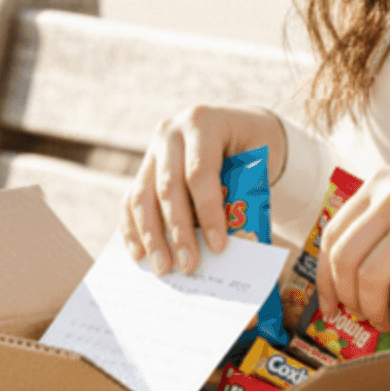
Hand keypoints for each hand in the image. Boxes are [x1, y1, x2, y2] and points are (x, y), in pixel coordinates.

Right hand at [121, 105, 286, 275]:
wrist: (239, 126)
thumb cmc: (254, 147)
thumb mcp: (259, 160)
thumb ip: (244, 192)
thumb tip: (231, 242)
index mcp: (203, 122)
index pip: (200, 173)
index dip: (208, 212)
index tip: (218, 247)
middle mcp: (171, 131)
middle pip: (168, 187)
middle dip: (177, 232)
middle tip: (188, 267)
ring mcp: (153, 148)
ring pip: (142, 196)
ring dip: (151, 236)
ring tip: (163, 268)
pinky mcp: (144, 166)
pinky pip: (131, 200)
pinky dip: (133, 229)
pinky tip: (140, 255)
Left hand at [315, 156, 389, 336]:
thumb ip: (389, 214)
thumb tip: (360, 265)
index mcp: (384, 183)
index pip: (333, 233)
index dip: (325, 277)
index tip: (331, 301)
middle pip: (344, 259)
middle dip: (345, 298)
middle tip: (359, 316)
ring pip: (369, 278)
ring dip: (372, 311)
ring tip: (385, 321)